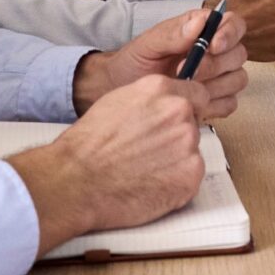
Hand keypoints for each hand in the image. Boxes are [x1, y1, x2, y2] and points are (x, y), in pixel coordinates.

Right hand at [8, 75, 207, 254]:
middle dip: (176, 138)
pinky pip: (191, 177)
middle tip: (149, 153)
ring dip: (176, 161)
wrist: (77, 180)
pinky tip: (150, 185)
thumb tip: (165, 106)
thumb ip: (150, 100)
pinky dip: (176, 184)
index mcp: (160, 89)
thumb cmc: (89, 145)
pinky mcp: (190, 175)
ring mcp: (188, 144)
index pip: (196, 95)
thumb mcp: (118, 102)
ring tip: (144, 170)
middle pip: (193, 124)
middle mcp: (179, 112)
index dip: (185, 111)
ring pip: (191, 152)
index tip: (173, 124)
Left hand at [71, 7, 248, 118]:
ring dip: (214, 85)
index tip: (213, 45)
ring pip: (237, 80)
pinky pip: (229, 104)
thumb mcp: (148, 44)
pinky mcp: (215, 102)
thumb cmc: (133, 63)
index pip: (234, 24)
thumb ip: (173, 34)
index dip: (230, 34)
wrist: (120, 92)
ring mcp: (218, 78)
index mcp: (202, 30)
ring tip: (186, 89)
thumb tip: (200, 23)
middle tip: (188, 72)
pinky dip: (214, 105)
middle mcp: (216, 52)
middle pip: (238, 54)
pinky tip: (192, 105)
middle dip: (215, 64)